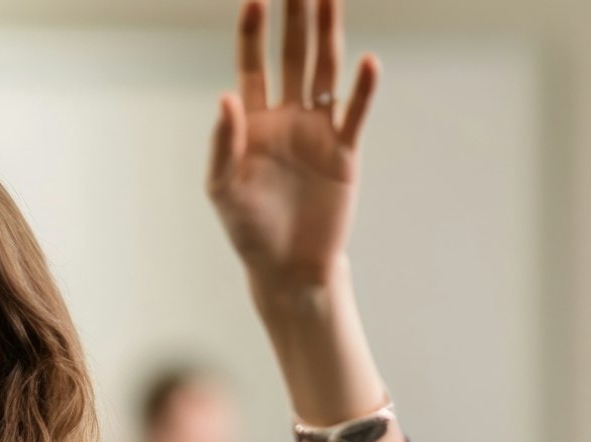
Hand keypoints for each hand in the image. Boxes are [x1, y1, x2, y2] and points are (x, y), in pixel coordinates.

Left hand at [206, 0, 379, 291]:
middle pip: (294, 56)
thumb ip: (223, 144)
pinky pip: (354, 115)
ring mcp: (318, 132)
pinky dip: (361, 90)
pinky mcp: (344, 153)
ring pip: (326, 74)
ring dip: (329, 37)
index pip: (253, 65)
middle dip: (297, 18)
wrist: (287, 266)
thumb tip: (226, 97)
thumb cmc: (248, 230)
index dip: (254, 32)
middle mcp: (288, 118)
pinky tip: (367, 62)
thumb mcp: (223, 190)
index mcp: (254, 122)